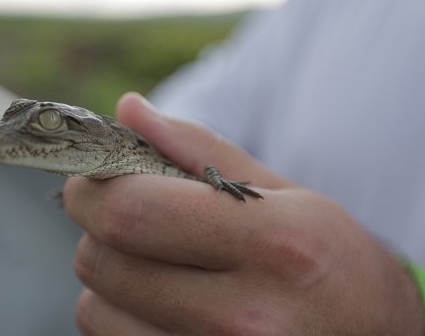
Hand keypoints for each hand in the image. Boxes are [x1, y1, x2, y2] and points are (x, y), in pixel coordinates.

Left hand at [63, 93, 424, 334]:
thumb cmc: (332, 259)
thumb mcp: (285, 192)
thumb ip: (199, 149)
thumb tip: (129, 110)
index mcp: (271, 244)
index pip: (132, 211)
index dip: (92, 186)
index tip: (93, 176)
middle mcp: (243, 316)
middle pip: (102, 261)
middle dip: (95, 225)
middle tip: (126, 213)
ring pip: (95, 309)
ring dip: (107, 276)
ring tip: (153, 264)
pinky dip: (120, 315)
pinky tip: (161, 301)